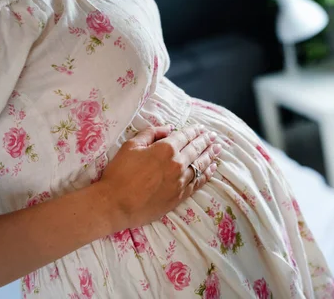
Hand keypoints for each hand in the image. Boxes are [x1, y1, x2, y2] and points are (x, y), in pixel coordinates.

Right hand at [100, 124, 221, 229]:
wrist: (115, 204)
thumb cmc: (119, 173)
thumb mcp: (130, 145)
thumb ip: (151, 133)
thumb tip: (168, 128)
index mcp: (165, 149)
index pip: (184, 136)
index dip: (194, 131)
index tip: (201, 128)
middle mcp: (177, 164)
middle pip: (196, 149)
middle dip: (205, 141)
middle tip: (213, 136)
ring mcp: (181, 181)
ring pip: (200, 165)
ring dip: (210, 155)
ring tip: (217, 149)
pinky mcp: (180, 196)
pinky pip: (198, 182)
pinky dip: (207, 174)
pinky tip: (212, 169)